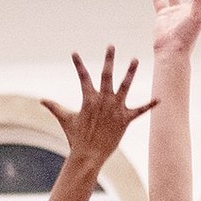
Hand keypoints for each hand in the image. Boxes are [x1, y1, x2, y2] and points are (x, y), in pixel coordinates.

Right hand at [40, 46, 154, 165]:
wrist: (88, 155)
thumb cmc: (76, 137)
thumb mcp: (65, 119)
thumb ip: (54, 107)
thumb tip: (41, 100)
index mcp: (89, 98)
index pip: (82, 77)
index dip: (78, 64)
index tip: (74, 53)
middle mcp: (103, 100)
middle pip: (106, 75)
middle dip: (108, 59)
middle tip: (110, 46)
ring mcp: (115, 109)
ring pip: (124, 86)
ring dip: (130, 72)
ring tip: (135, 60)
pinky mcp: (125, 120)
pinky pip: (139, 111)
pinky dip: (149, 105)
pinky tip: (159, 99)